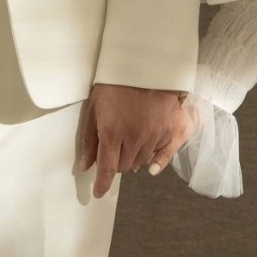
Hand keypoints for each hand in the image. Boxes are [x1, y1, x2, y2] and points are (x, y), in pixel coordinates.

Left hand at [78, 84, 197, 197]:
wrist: (145, 64)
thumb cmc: (115, 84)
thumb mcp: (94, 108)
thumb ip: (89, 139)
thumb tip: (85, 166)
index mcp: (112, 132)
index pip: (107, 168)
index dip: (102, 184)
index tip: (99, 192)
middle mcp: (135, 138)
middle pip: (123, 166)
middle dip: (115, 161)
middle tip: (113, 148)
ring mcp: (155, 135)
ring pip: (141, 161)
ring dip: (133, 158)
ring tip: (129, 145)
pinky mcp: (171, 130)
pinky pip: (165, 155)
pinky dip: (157, 162)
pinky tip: (152, 167)